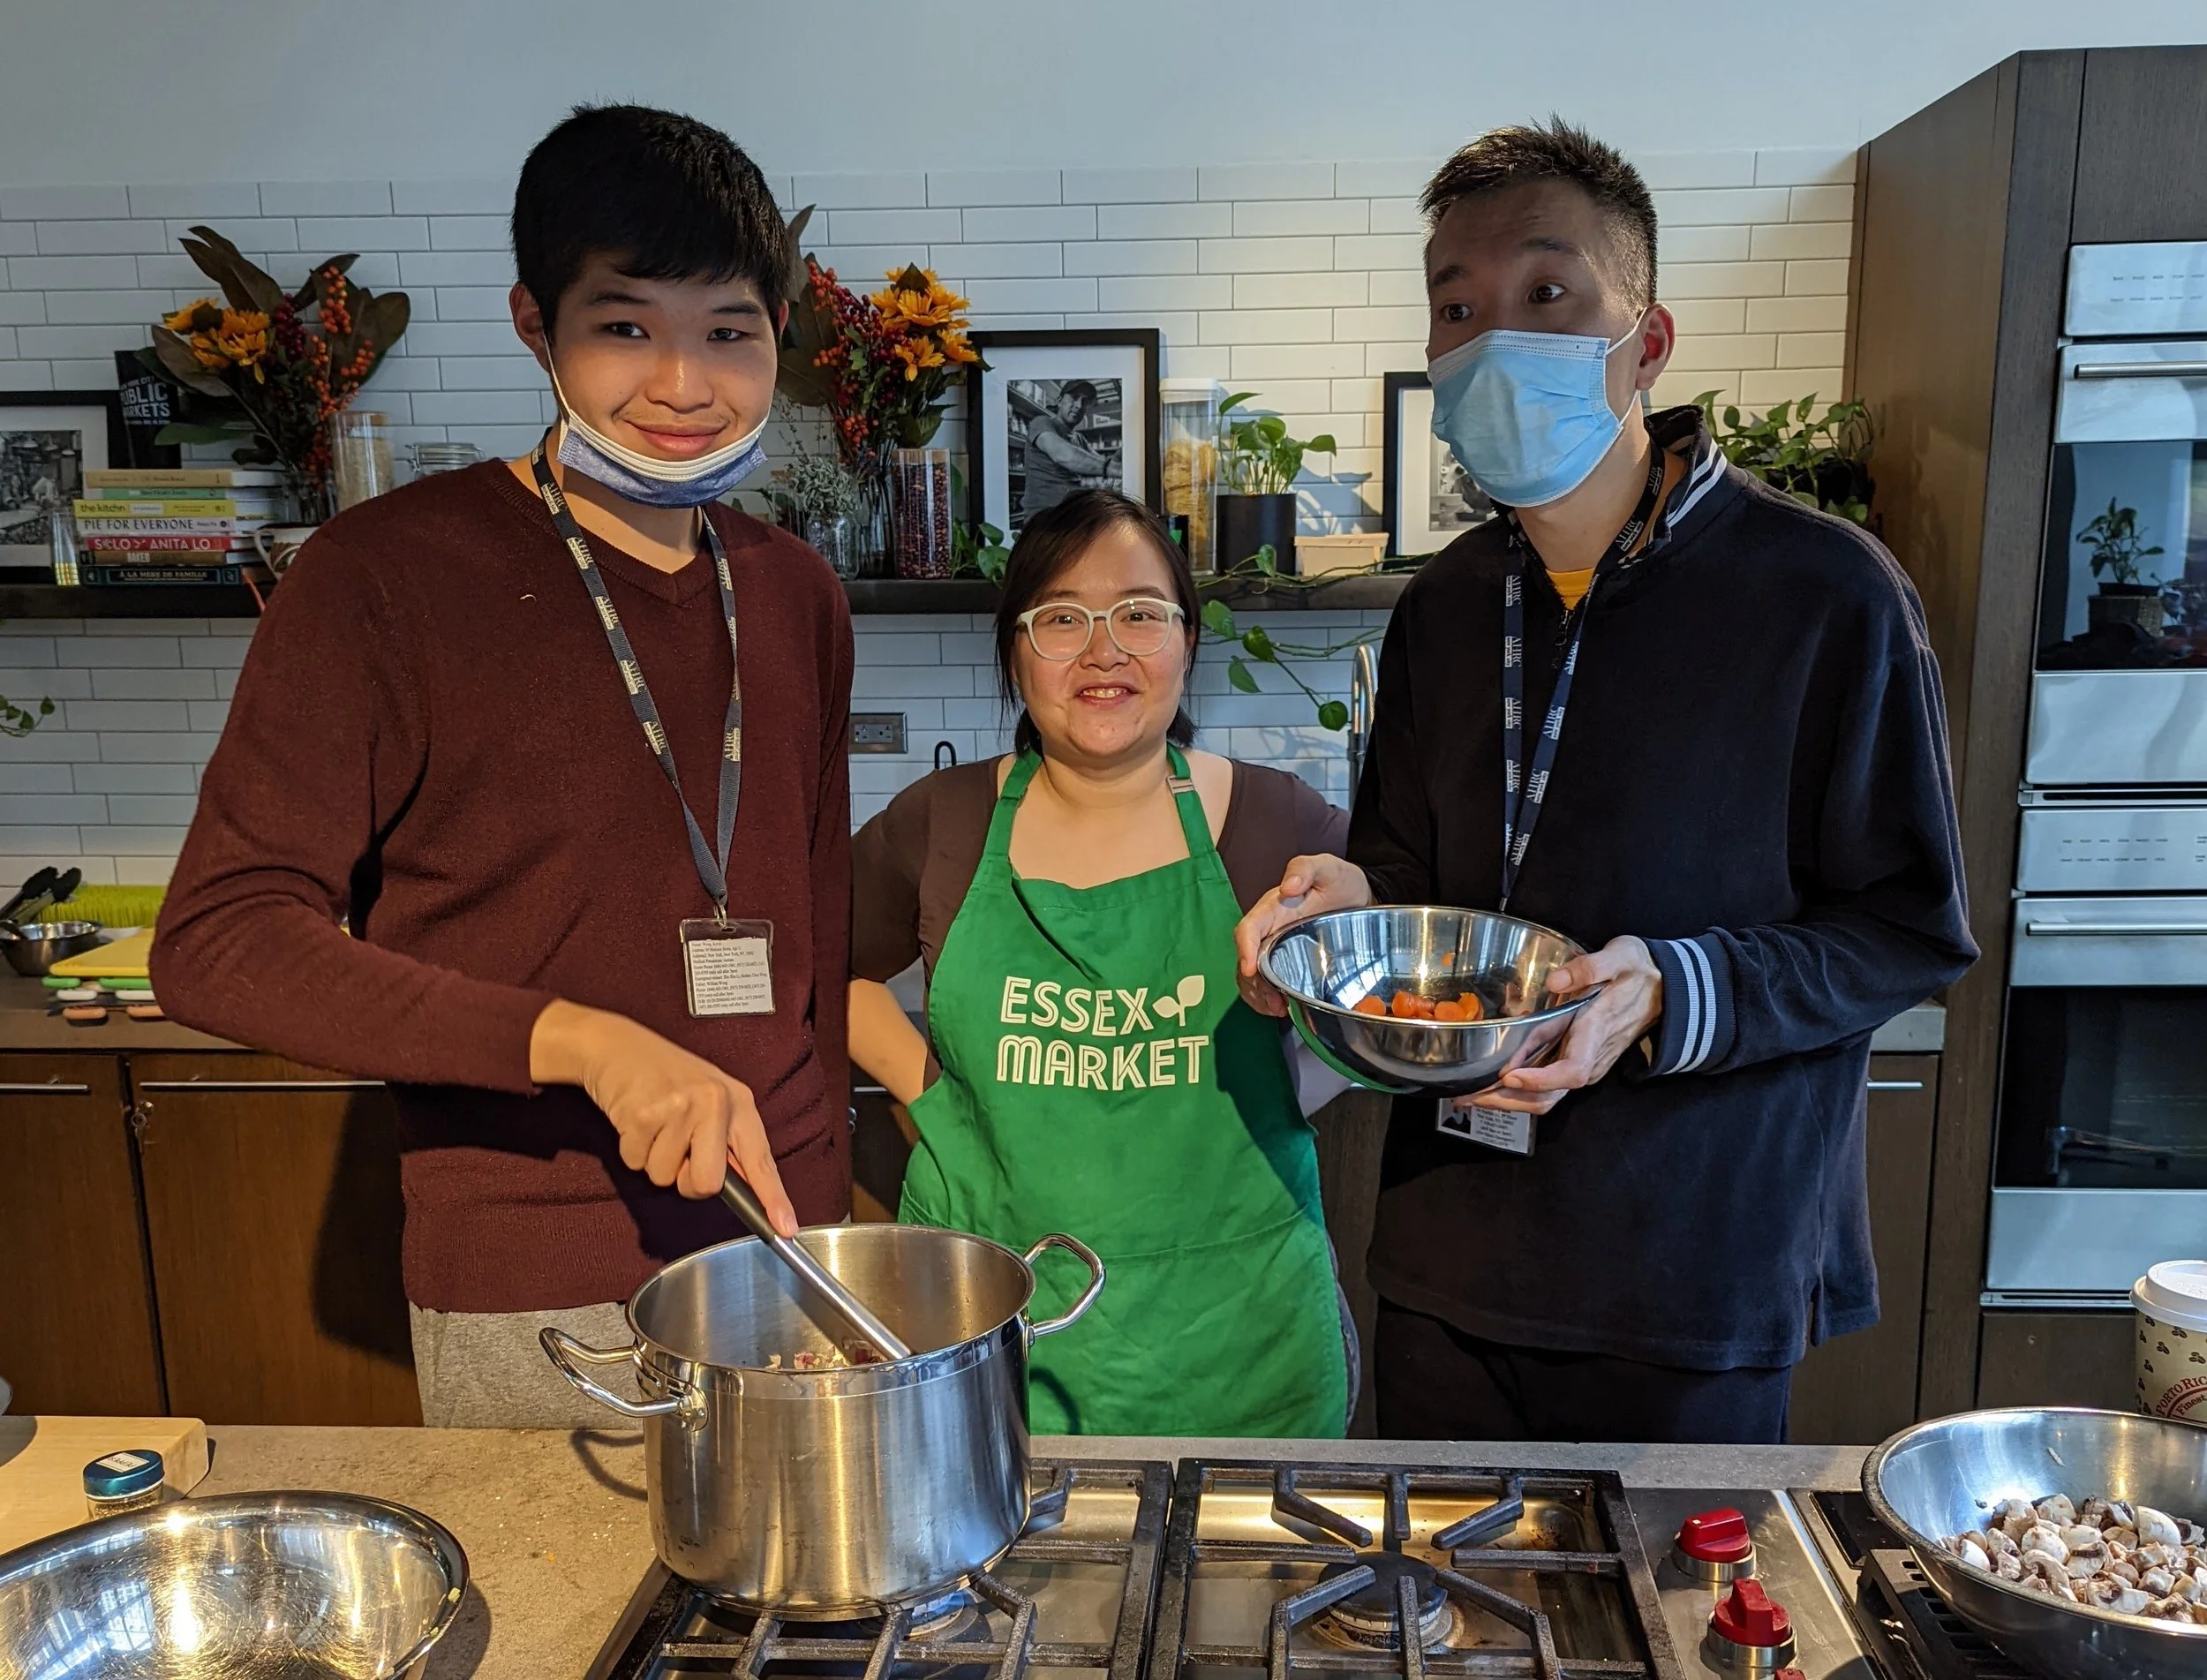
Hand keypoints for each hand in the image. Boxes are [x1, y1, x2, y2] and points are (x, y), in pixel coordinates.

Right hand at [529, 1000, 797, 1234]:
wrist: (619, 1046)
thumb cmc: (667, 1076)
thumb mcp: (711, 1097)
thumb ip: (727, 1140)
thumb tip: (742, 1185)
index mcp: (738, 1102)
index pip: (761, 1160)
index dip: (774, 1199)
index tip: (786, 1228)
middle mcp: (715, 1103)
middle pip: (707, 1185)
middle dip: (686, 1180)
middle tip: (677, 1151)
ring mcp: (680, 1108)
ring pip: (665, 1178)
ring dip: (654, 1160)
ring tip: (655, 1124)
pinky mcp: (644, 1115)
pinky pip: (637, 1163)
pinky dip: (633, 1150)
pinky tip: (637, 1119)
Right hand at [1233, 854, 1373, 1015]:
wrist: (1357, 896)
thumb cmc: (1339, 881)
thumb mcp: (1328, 868)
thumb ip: (1306, 869)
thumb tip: (1288, 887)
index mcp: (1273, 908)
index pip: (1249, 928)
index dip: (1245, 949)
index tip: (1250, 970)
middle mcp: (1268, 930)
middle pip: (1247, 959)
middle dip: (1254, 983)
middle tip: (1275, 1002)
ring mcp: (1276, 948)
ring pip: (1253, 976)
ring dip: (1258, 996)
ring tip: (1278, 1010)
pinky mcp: (1286, 962)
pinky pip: (1266, 983)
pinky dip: (1266, 999)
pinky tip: (1280, 1009)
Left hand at [1450, 935, 1663, 1115]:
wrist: (1664, 989)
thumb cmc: (1639, 973)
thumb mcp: (1620, 958)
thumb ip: (1590, 967)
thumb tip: (1556, 979)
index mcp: (1596, 1033)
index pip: (1571, 1070)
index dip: (1540, 1079)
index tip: (1509, 1075)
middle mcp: (1590, 1058)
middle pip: (1550, 1096)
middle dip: (1508, 1101)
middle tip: (1468, 1096)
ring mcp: (1584, 1065)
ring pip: (1546, 1097)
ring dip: (1508, 1101)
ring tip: (1469, 1097)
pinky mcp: (1578, 1064)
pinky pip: (1547, 1089)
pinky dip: (1517, 1093)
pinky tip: (1490, 1086)